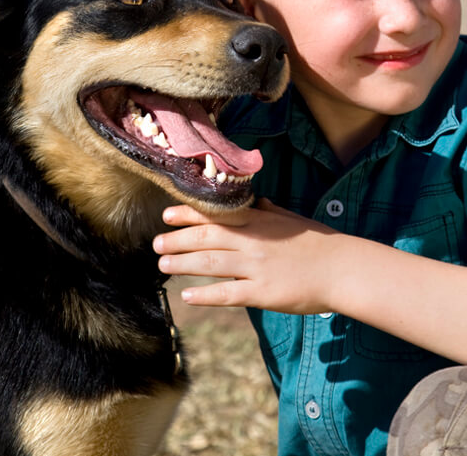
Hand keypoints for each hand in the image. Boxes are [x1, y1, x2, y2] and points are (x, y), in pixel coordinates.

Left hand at [153, 198, 342, 313]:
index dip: (187, 215)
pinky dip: (205, 295)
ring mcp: (256, 267)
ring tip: (163, 266)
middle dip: (177, 240)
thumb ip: (268, 212)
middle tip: (156, 244)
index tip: (166, 215)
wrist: (342, 267)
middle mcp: (252, 242)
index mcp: (258, 222)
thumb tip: (254, 202)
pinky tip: (187, 296)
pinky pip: (227, 294)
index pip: (215, 216)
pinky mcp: (262, 293)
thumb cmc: (317, 241)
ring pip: (210, 264)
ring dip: (183, 264)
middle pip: (206, 239)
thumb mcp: (290, 219)